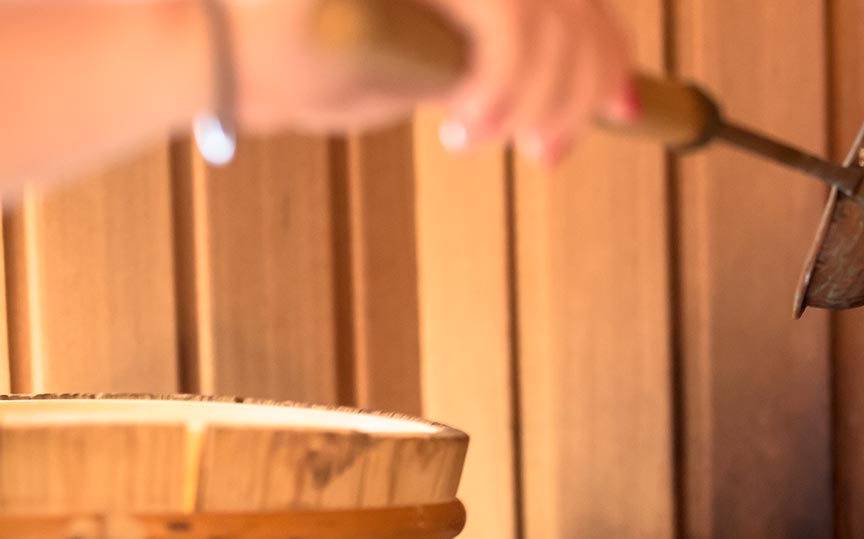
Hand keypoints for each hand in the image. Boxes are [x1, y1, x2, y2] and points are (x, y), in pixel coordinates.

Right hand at [227, 0, 636, 163]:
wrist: (191, 49)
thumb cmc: (284, 63)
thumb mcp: (405, 68)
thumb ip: (474, 63)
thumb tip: (548, 91)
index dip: (606, 48)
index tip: (624, 108)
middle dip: (581, 86)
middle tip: (549, 153)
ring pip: (542, 10)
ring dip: (541, 93)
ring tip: (493, 142)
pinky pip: (502, 13)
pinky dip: (505, 80)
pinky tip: (472, 125)